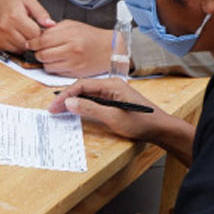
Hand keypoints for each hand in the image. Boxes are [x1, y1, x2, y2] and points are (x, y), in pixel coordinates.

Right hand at [0, 0, 53, 52]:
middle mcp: (4, 27)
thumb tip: (51, 24)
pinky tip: (11, 35)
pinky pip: (10, 51)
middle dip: (32, 39)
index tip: (38, 28)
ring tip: (20, 32)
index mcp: (15, 16)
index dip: (39, 32)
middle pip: (28, 44)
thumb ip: (41, 13)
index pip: (35, 34)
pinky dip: (13, 45)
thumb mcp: (27, 1)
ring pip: (19, 49)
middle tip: (29, 30)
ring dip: (23, 43)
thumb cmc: (7, 3)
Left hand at [28, 20, 111, 75]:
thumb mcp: (72, 25)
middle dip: (37, 53)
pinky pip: (56, 73)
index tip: (30, 43)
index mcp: (70, 36)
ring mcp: (73, 63)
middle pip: (42, 55)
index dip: (33, 43)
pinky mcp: (75, 73)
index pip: (43, 41)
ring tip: (51, 56)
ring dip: (45, 62)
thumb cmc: (91, 36)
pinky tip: (59, 62)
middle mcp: (71, 50)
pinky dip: (54, 68)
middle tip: (39, 50)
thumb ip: (54, 29)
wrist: (110, 49)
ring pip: (47, 66)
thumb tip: (37, 35)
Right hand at [50, 78, 194, 163]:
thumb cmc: (141, 123)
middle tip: (53, 110)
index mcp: (111, 84)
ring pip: (87, 95)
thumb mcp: (113, 118)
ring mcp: (113, 93)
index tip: (54, 106)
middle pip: (83, 88)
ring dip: (73, 102)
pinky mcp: (114, 101)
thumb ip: (90, 109)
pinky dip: (83, 106)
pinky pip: (94, 101)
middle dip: (66, 98)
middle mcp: (111, 85)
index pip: (82, 85)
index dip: (65, 95)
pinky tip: (76, 112)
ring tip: (60, 111)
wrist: (161, 129)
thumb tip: (69, 102)